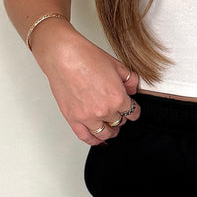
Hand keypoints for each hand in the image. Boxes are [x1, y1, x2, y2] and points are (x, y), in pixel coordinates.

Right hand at [30, 21, 140, 144]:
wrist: (63, 56)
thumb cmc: (85, 57)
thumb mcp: (116, 65)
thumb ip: (130, 79)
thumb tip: (133, 89)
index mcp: (117, 98)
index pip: (133, 112)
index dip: (133, 110)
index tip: (131, 109)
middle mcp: (104, 110)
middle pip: (119, 121)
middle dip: (120, 116)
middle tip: (117, 111)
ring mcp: (88, 117)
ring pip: (105, 133)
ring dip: (110, 131)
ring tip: (110, 127)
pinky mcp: (73, 119)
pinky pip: (86, 137)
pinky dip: (94, 140)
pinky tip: (98, 139)